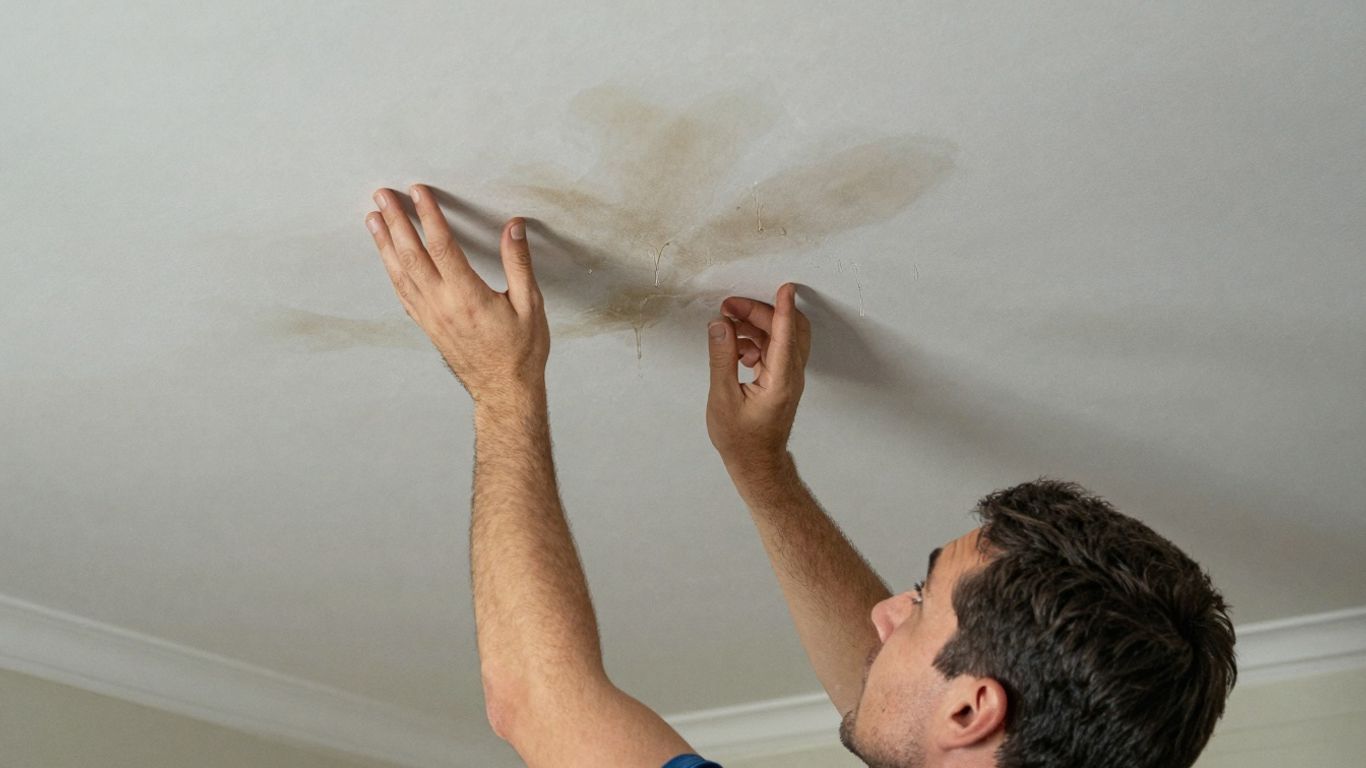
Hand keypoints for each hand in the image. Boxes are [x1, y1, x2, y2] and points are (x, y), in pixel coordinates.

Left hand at [366, 185, 549, 404]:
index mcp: (468, 296)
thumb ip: (519, 264)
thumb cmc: (521, 351)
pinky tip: (385, 257)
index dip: (429, 216)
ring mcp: (431, 316)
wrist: (504, 391)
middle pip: (411, 255)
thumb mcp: (530, 305)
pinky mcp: (427, 325)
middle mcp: (443, 305)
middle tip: (382, 196)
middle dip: (395, 222)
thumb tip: (513, 228)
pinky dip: (390, 270)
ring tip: (372, 218)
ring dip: (384, 243)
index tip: (419, 192)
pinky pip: (402, 293)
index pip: (442, 246)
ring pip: (400, 273)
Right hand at [706, 283, 811, 476]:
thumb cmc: (741, 440)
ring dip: (757, 325)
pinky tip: (737, 349)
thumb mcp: (723, 398)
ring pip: (782, 337)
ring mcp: (789, 377)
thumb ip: (722, 358)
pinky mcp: (782, 379)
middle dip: (761, 311)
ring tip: (728, 328)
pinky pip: (775, 348)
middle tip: (730, 307)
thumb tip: (720, 325)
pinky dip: (757, 340)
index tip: (785, 287)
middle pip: (788, 329)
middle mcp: (791, 376)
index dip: (784, 309)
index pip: (786, 336)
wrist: (756, 464)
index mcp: (780, 381)